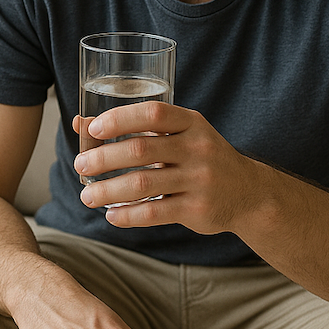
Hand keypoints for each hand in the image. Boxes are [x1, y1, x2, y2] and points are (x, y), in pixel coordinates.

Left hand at [73, 103, 252, 234]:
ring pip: (143, 185)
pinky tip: (111, 215)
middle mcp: (197, 148)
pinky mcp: (198, 209)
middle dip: (104, 159)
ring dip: (108, 191)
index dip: (120, 119)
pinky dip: (128, 215)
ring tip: (87, 196)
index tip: (93, 129)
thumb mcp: (180, 135)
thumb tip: (82, 123)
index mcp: (192, 123)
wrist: (248, 193)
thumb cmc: (202, 159)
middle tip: (80, 166)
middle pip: (142, 150)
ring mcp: (199, 180)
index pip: (153, 113)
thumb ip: (137, 128)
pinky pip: (155, 213)